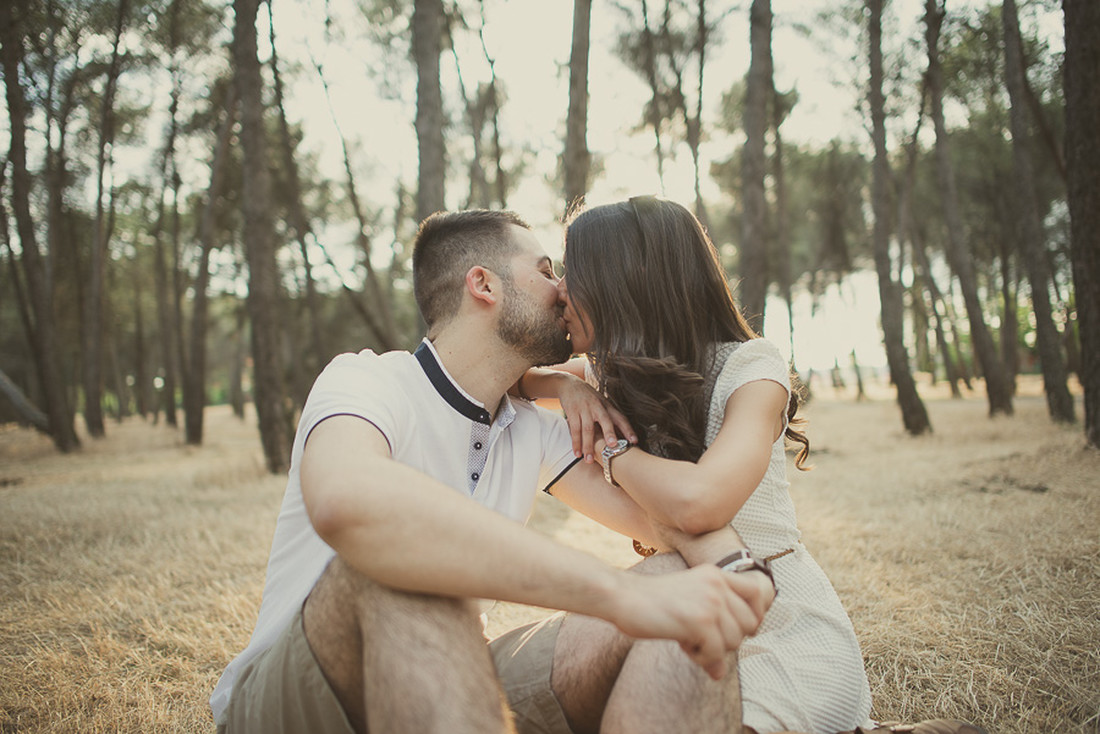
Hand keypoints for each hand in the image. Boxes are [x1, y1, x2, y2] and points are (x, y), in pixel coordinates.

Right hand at [556, 376, 636, 461]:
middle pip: (605, 421)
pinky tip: (577, 453)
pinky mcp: (572, 411)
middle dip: (609, 434)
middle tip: (613, 446)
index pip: (620, 418)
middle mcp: (597, 407)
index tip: (634, 441)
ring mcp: (584, 409)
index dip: (628, 429)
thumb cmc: (589, 397)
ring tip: (589, 460)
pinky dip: (576, 442)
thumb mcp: (602, 403)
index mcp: (607, 406)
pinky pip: (574, 429)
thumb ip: (610, 416)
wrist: (569, 384)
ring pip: (587, 429)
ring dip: (588, 446)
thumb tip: (622, 435)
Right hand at [609, 565, 770, 679]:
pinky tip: (683, 645)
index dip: (753, 615)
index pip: (758, 592)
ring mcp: (710, 601)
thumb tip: (720, 671)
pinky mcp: (700, 620)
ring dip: (712, 650)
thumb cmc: (650, 603)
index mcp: (716, 574)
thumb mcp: (687, 604)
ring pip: (734, 641)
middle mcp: (717, 584)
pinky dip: (702, 658)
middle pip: (750, 624)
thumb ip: (711, 625)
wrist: (623, 597)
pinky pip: (717, 653)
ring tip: (689, 641)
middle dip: (729, 639)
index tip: (733, 629)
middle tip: (702, 638)